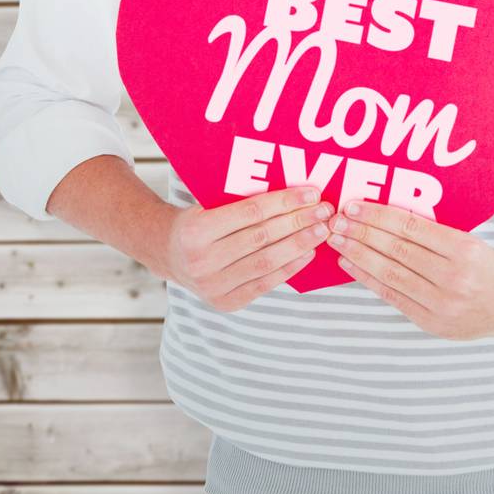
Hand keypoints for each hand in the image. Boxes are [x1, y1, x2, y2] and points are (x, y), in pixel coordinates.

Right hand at [164, 185, 332, 311]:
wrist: (169, 254)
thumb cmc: (197, 221)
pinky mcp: (226, 302)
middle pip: (262, 237)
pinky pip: (265, 283)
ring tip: (321, 231)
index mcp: (196, 230)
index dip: (284, 202)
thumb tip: (291, 191)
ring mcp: (213, 286)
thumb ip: (240, 199)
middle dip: (298, 221)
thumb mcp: (207, 203)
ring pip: (267, 262)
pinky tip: (308, 254)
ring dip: (300, 245)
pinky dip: (290, 268)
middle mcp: (202, 261)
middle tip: (324, 211)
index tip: (311, 193)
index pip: (250, 212)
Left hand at [325, 199, 493, 339]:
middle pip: (397, 250)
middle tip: (336, 220)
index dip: (378, 215)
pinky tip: (349, 265)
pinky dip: (368, 279)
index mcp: (463, 249)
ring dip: (359, 255)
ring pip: (391, 273)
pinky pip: (393, 296)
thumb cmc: (486, 264)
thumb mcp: (467, 240)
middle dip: (362, 233)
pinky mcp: (432, 322)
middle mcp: (453, 277)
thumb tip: (382, 216)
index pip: (411, 227)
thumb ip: (430, 232)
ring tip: (337, 240)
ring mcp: (442, 303)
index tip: (354, 206)